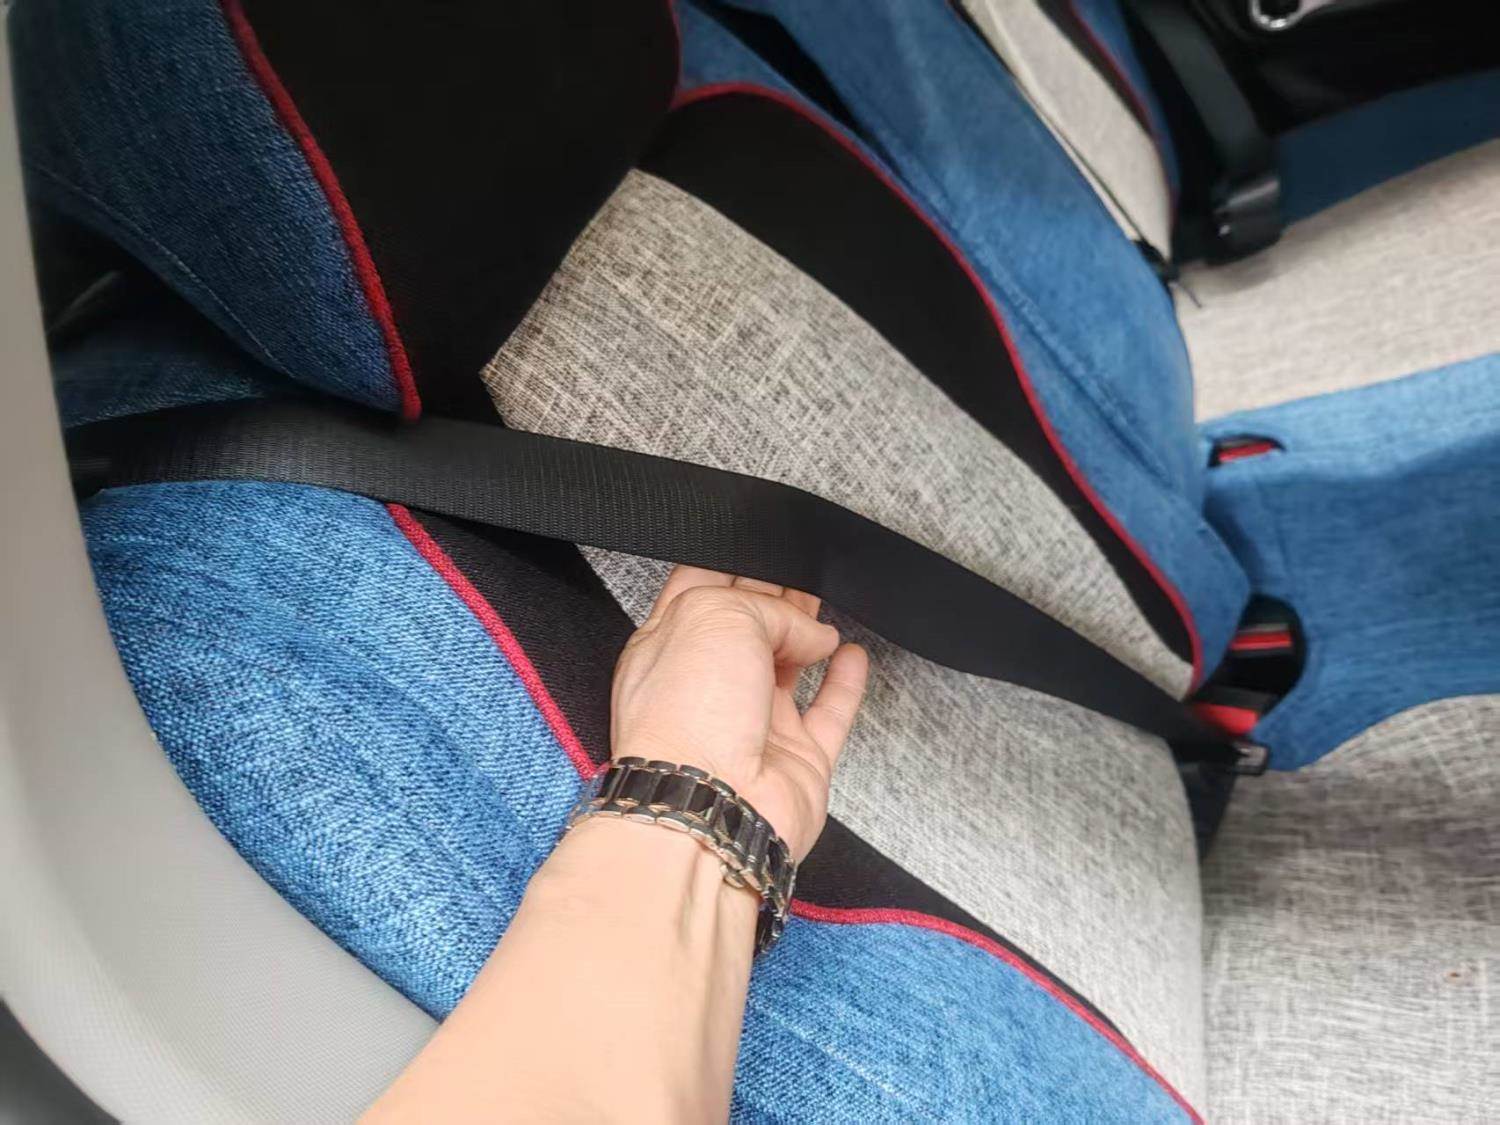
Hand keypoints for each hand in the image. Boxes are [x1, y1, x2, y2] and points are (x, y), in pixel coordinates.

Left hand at [610, 567, 868, 860]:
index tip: (761, 538)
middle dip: (773, 591)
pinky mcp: (797, 759)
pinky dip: (845, 684)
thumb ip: (767, 606)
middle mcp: (708, 685)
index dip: (731, 561)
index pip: (701, 589)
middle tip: (802, 560)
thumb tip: (812, 633)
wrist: (711, 810)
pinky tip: (852, 656)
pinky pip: (829, 713)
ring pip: (788, 664)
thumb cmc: (689, 716)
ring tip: (827, 596)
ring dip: (808, 630)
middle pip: (748, 625)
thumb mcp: (717, 616)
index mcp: (668, 645)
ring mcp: (753, 724)